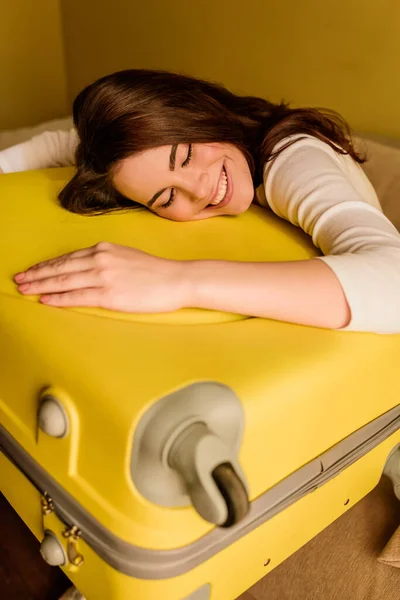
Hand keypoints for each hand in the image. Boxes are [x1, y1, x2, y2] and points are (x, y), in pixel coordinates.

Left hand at [14, 242, 187, 312]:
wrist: (176, 279)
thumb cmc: (155, 271)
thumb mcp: (126, 257)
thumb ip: (105, 260)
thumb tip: (86, 269)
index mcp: (104, 249)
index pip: (67, 258)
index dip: (47, 265)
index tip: (32, 270)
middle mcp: (100, 259)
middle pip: (60, 268)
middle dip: (36, 274)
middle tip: (19, 280)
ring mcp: (103, 276)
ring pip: (64, 281)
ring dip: (41, 285)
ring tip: (25, 289)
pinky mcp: (109, 295)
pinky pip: (77, 296)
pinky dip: (58, 298)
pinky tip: (46, 299)